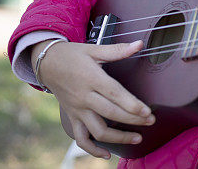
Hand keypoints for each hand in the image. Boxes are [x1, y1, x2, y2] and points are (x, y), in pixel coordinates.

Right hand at [31, 39, 154, 158]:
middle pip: (111, 113)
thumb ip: (117, 50)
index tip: (147, 111)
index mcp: (92, 78)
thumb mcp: (94, 49)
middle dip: (133, 120)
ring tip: (137, 138)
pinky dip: (92, 149)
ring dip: (118, 138)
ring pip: (98, 131)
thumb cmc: (72, 55)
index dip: (132, 104)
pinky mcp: (72, 117)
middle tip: (151, 121)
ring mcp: (77, 110)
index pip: (114, 94)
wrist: (46, 63)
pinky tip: (106, 154)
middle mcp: (84, 97)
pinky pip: (81, 138)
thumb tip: (139, 44)